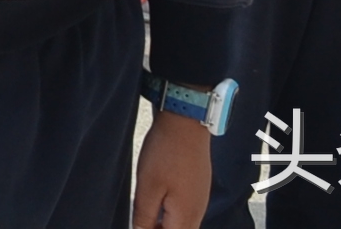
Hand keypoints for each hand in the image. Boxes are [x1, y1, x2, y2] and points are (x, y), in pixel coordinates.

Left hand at [130, 110, 212, 228]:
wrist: (186, 122)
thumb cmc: (165, 153)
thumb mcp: (147, 187)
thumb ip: (145, 216)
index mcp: (185, 217)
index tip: (139, 224)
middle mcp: (198, 212)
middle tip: (142, 221)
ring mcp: (201, 199)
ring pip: (184, 225)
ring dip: (166, 224)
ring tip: (148, 215)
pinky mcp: (199, 187)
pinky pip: (187, 211)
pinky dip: (173, 214)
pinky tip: (160, 202)